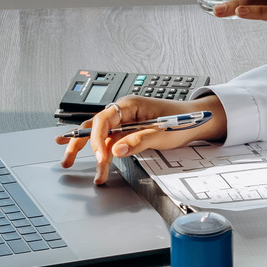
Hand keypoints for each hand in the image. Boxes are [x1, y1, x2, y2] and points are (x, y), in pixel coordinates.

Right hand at [55, 93, 227, 185]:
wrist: (198, 120)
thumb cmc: (182, 121)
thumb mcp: (161, 133)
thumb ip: (137, 141)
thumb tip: (115, 150)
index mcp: (130, 105)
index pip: (104, 119)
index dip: (98, 139)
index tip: (100, 157)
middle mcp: (124, 111)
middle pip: (95, 126)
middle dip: (79, 143)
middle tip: (68, 160)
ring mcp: (125, 121)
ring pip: (100, 135)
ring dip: (86, 149)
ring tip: (68, 161)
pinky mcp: (129, 131)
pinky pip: (109, 139)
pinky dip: (97, 148)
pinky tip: (78, 149)